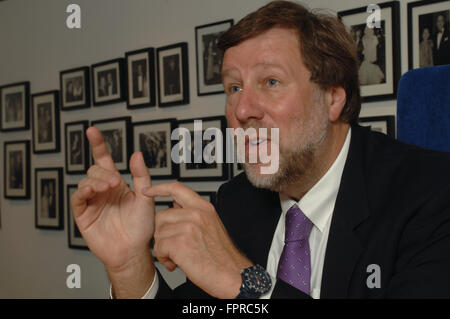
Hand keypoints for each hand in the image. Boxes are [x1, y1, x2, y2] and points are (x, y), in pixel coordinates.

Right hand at [70, 127, 154, 281]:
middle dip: (104, 173)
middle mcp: (103, 190)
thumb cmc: (141, 226)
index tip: (92, 130)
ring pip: (85, 181)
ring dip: (95, 180)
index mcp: (117, 183)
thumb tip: (136, 153)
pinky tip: (92, 191)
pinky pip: (77, 198)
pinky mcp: (83, 214)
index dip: (98, 145)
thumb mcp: (146, 197)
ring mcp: (92, 201)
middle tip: (116, 183)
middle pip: (95, 170)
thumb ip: (141, 175)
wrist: (133, 250)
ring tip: (108, 188)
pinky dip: (83, 191)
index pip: (104, 160)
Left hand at [143, 182, 252, 298]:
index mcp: (203, 208)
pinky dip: (165, 259)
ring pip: (158, 234)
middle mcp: (196, 214)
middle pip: (161, 216)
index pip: (176, 188)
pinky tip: (178, 263)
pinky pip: (159, 248)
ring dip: (164, 249)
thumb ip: (193, 214)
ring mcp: (188, 227)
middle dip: (163, 234)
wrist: (232, 274)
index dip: (159, 188)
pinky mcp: (180, 242)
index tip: (147, 190)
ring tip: (181, 256)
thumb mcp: (211, 226)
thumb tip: (175, 206)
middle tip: (176, 247)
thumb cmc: (222, 256)